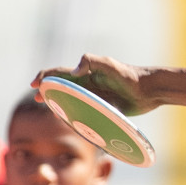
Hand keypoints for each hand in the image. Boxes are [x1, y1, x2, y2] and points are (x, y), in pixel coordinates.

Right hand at [34, 54, 154, 115]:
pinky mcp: (102, 109)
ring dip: (58, 104)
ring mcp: (94, 97)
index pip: (60, 73)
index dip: (45, 76)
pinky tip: (69, 123)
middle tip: (37, 99)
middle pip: (62, 87)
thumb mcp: (111, 65)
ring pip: (70, 101)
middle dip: (47, 91)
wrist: (150, 91)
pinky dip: (73, 116)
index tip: (35, 85)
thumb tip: (74, 71)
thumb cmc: (131, 76)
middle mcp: (88, 84)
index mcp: (86, 72)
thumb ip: (92, 62)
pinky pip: (83, 113)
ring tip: (51, 112)